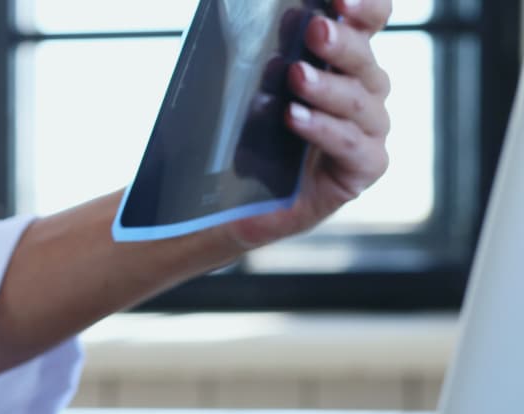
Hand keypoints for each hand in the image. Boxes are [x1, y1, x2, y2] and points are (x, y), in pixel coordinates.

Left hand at [224, 0, 392, 247]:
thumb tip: (276, 13)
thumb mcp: (254, 87)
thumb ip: (271, 54)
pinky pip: (352, 145)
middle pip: (364, 59)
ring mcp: (369, 130)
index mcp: (343, 61)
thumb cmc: (250, 135)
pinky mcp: (364, 167)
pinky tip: (295, 118)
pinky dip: (324, 129)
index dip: (364, 6)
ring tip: (295, 76)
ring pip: (359, 101)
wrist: (237, 200)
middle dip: (340, 42)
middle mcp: (364, 90)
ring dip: (326, 87)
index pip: (368, 22)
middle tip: (314, 29)